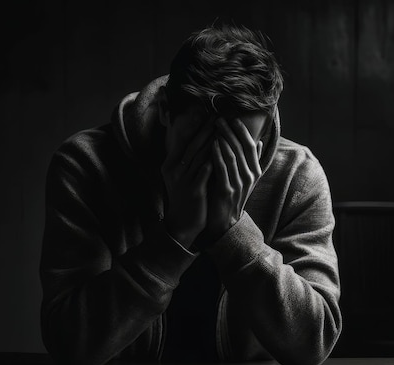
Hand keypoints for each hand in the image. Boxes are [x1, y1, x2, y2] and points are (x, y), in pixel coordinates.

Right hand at [161, 116, 214, 248]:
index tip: (205, 112)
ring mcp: (183, 179)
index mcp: (170, 164)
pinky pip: (205, 171)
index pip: (183, 140)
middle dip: (206, 129)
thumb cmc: (185, 198)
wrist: (182, 224)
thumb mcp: (181, 176)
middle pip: (192, 144)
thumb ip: (187, 159)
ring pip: (199, 155)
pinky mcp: (194, 190)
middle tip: (218, 114)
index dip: (194, 126)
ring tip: (223, 128)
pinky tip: (224, 150)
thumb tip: (198, 141)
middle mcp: (174, 169)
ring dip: (212, 140)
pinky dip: (214, 159)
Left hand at [200, 118, 263, 245]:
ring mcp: (239, 184)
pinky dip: (217, 155)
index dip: (243, 131)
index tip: (233, 118)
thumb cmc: (232, 197)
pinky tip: (211, 145)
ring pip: (233, 156)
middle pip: (241, 148)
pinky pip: (223, 169)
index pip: (251, 146)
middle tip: (220, 118)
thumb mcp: (245, 179)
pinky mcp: (227, 190)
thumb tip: (259, 142)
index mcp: (255, 172)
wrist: (225, 223)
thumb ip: (252, 161)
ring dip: (223, 139)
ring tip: (215, 127)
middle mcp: (249, 176)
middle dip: (230, 131)